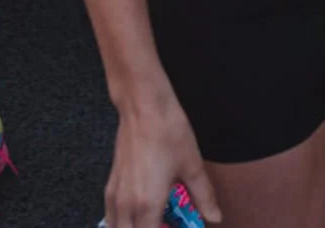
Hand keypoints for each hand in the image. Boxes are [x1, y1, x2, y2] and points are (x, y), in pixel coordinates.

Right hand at [103, 94, 220, 227]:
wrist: (144, 109)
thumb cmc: (168, 134)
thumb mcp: (192, 166)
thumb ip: (203, 197)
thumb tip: (214, 216)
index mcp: (146, 205)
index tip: (178, 227)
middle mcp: (125, 205)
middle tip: (169, 224)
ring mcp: (114, 196)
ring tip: (157, 219)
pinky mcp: (110, 186)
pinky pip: (112, 216)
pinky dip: (124, 221)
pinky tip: (142, 211)